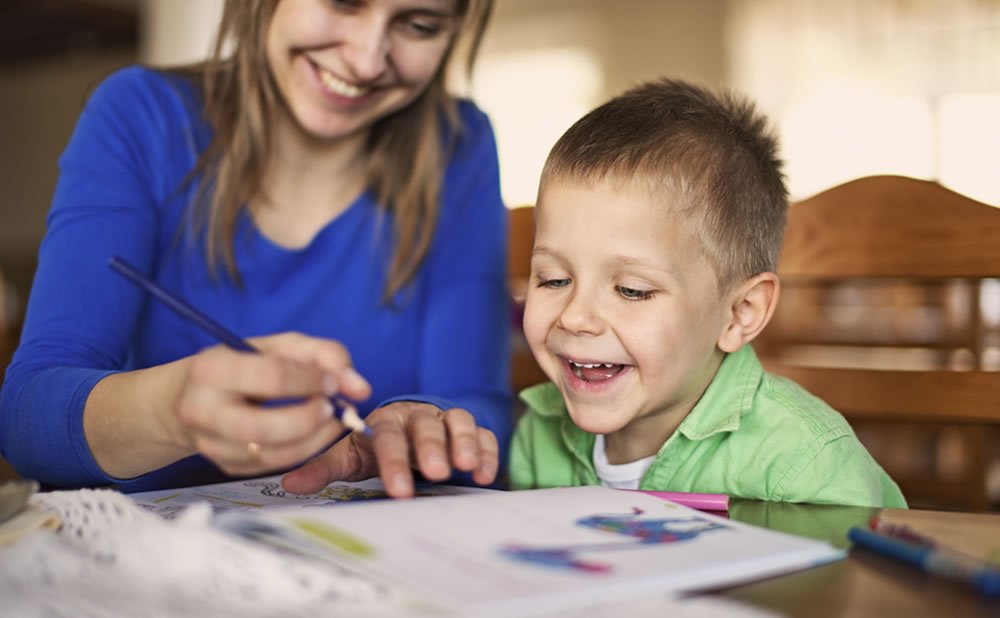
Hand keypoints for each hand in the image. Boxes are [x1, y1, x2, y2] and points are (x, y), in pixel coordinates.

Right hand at [172, 332, 370, 475]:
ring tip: (332, 422)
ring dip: (313, 441)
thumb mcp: (278, 346)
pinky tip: (314, 435)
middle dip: (309, 419)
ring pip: (269, 455)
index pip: (271, 376)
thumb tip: (359, 386)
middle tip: (333, 408)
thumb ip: (323, 355)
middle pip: (264, 427)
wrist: (192, 395)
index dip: (312, 380)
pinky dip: (301, 452)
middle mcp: (201, 409)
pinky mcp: (224, 465)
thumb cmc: (242, 364)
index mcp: (211, 369)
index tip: (334, 381)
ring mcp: (209, 444)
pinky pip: (269, 467)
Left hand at [280, 401, 498, 497]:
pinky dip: (488, 450)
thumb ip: (324, 468)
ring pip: (459, 423)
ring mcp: (445, 419)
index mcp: (386, 421)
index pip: (388, 438)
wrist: (408, 428)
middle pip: (425, 426)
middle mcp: (417, 416)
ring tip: (468, 466)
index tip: (399, 491)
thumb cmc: (377, 444)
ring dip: (465, 443)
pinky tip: (487, 474)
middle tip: (437, 473)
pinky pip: (484, 433)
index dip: (394, 462)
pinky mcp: (470, 428)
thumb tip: (289, 484)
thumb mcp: (350, 455)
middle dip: (432, 448)